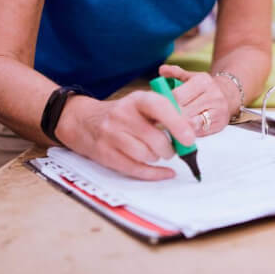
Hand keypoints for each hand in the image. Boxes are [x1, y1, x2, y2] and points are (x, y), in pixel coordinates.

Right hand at [56, 91, 195, 181]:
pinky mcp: (106, 154)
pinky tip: (164, 172)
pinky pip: (135, 169)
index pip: (160, 107)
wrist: (84, 121)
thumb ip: (165, 113)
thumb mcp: (141, 104)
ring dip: (157, 158)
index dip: (177, 123)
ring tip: (156, 153)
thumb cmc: (123, 114)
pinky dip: (154, 174)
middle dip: (169, 148)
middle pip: (155, 138)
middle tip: (171, 148)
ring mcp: (112, 135)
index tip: (189, 138)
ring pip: (146, 155)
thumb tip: (190, 130)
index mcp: (137, 99)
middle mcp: (123, 115)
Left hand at [158, 64, 234, 135]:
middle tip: (160, 121)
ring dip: (180, 126)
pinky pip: (200, 132)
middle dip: (171, 116)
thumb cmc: (205, 87)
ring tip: (172, 126)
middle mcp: (213, 95)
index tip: (158, 108)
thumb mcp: (192, 77)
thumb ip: (176, 73)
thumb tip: (162, 70)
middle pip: (184, 111)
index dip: (166, 104)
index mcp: (203, 81)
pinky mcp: (220, 124)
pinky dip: (190, 132)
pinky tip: (184, 130)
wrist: (229, 95)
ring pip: (192, 123)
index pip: (178, 96)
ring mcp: (218, 110)